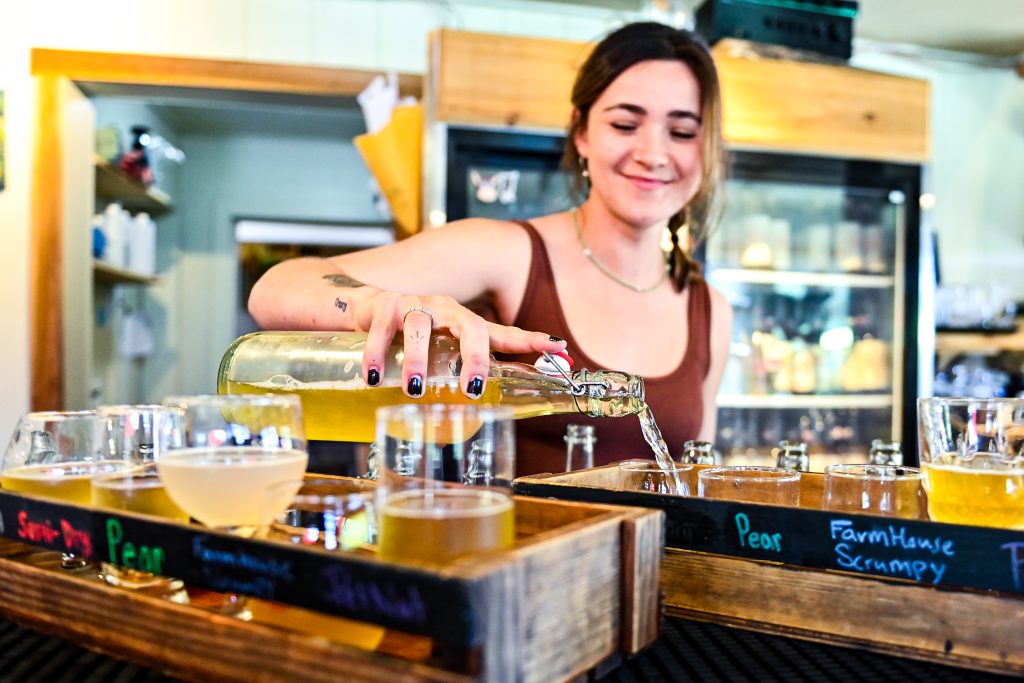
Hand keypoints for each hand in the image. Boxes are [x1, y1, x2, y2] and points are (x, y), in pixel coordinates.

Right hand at [352, 292, 566, 397]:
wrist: (363, 309)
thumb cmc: (410, 335)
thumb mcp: (439, 352)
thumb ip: (459, 375)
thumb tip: (483, 407)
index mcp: (464, 323)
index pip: (503, 333)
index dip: (531, 341)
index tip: (557, 348)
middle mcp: (446, 310)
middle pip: (471, 327)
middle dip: (474, 358)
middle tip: (471, 388)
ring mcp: (415, 305)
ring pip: (421, 327)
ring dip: (418, 360)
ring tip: (415, 390)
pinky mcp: (383, 306)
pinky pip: (382, 329)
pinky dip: (376, 354)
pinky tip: (372, 377)